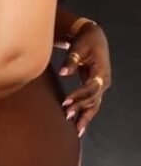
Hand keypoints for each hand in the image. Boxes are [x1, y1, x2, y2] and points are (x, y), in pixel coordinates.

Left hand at [59, 22, 110, 136]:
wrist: (93, 36)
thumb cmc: (85, 41)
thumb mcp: (78, 48)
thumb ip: (71, 60)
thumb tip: (63, 72)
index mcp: (101, 72)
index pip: (90, 88)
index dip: (78, 95)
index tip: (65, 101)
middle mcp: (103, 81)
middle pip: (93, 99)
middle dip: (79, 108)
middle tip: (65, 115)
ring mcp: (100, 85)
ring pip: (94, 105)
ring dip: (84, 116)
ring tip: (75, 129)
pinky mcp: (95, 87)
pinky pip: (92, 103)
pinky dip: (86, 114)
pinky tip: (79, 125)